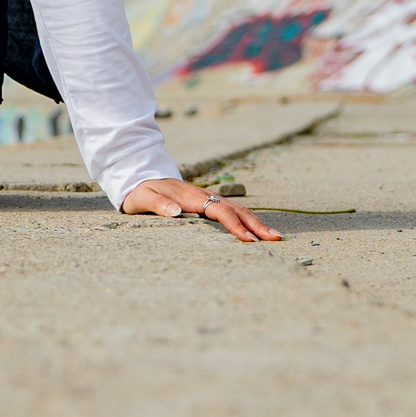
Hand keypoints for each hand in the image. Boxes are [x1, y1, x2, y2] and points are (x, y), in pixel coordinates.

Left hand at [120, 177, 282, 241]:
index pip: (219, 212)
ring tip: (273, 236)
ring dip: (256, 222)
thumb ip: (158, 204)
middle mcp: (204, 195)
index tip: (249, 240)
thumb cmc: (141, 190)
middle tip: (275, 239)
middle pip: (236, 209)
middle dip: (256, 224)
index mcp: (191, 197)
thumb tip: (176, 211)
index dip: (235, 225)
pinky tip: (257, 228)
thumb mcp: (143, 198)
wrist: (140, 176)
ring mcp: (208, 197)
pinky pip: (232, 209)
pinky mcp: (208, 201)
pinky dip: (247, 218)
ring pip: (238, 208)